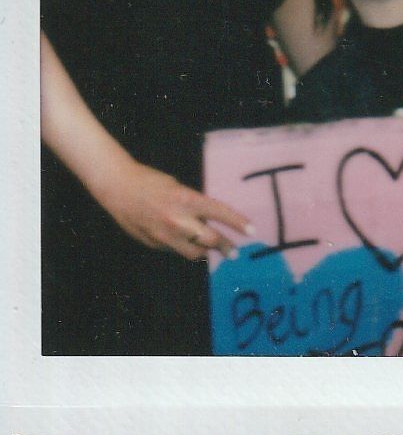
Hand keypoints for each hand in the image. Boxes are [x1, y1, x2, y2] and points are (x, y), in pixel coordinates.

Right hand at [98, 159, 252, 260]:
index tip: (252, 231)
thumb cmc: (150, 181)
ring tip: (210, 249)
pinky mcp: (155, 244)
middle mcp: (179, 220)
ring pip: (194, 252)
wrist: (118, 188)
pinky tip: (181, 240)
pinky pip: (175, 250)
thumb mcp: (177, 187)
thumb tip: (207, 222)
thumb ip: (193, 206)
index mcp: (187, 199)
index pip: (220, 213)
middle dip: (225, 247)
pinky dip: (182, 246)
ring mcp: (166, 235)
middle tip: (234, 252)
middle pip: (211, 240)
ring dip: (205, 251)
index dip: (238, 223)